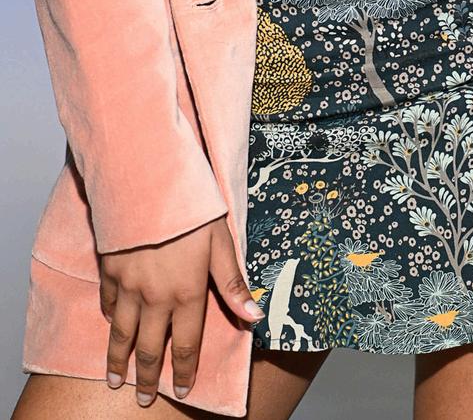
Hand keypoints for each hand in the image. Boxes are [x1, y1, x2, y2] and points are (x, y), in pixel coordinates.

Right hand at [100, 214, 262, 406]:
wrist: (147, 183)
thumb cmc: (190, 208)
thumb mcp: (221, 242)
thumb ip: (233, 283)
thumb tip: (255, 317)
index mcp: (187, 293)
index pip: (187, 344)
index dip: (186, 371)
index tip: (184, 390)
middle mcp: (156, 297)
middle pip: (150, 348)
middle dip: (147, 377)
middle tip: (142, 398)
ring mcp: (129, 286)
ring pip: (122, 334)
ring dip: (118, 360)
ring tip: (115, 379)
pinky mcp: (110, 270)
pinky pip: (109, 304)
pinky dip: (111, 319)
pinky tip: (112, 327)